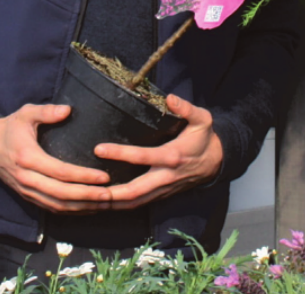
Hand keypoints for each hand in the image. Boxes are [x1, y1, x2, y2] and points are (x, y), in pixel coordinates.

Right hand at [0, 103, 113, 212]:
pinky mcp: (27, 197)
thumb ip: (46, 111)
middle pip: (61, 194)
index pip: (60, 172)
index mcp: (28, 157)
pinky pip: (51, 208)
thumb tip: (68, 110)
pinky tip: (87, 208)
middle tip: (109, 195)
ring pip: (56, 205)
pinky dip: (70, 211)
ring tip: (103, 204)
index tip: (103, 177)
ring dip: (81, 207)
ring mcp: (26, 191)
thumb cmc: (9, 127)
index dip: (83, 176)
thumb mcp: (25, 113)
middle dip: (87, 197)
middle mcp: (26, 178)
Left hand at [96, 95, 222, 209]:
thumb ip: (187, 109)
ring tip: (90, 200)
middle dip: (111, 193)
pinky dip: (121, 205)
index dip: (120, 153)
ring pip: (135, 202)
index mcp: (172, 156)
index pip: (143, 157)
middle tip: (88, 189)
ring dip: (113, 203)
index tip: (99, 149)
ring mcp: (163, 189)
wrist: (216, 162)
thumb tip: (170, 98)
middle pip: (135, 190)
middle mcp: (166, 176)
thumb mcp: (202, 119)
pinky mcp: (161, 194)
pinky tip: (104, 203)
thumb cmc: (204, 138)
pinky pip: (139, 203)